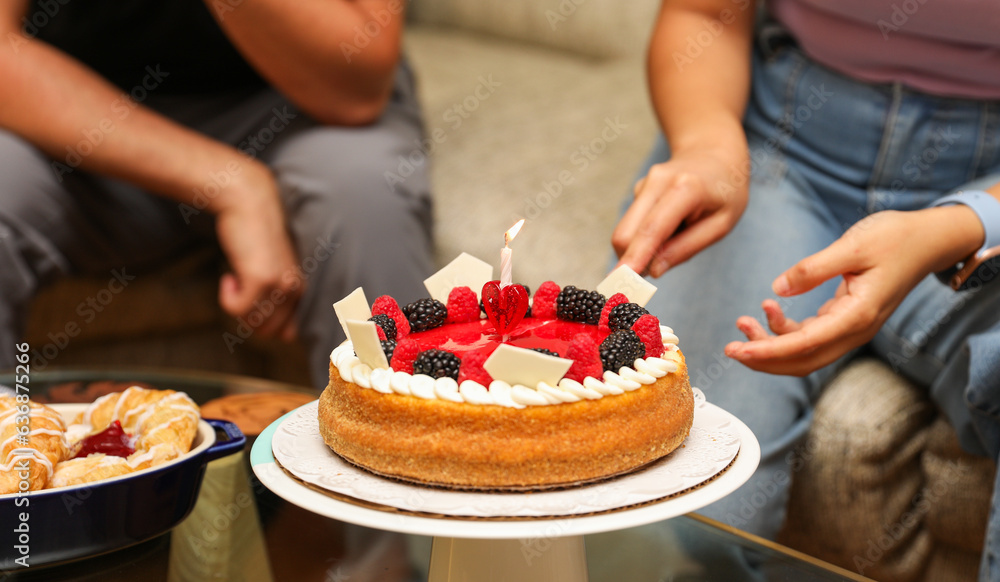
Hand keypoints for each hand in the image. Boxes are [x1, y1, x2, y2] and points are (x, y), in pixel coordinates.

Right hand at [214, 163, 301, 340]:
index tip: (249, 308)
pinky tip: (229, 276)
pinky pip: (237, 310)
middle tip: (237, 291)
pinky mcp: (261, 279)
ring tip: (235, 279)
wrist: (247, 202)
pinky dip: (226, 298)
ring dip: (235, 305)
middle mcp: (294, 289)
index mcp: (300, 288)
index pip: (288, 333)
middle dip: (246, 318)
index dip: (264, 327)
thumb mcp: (271, 268)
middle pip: (267, 332)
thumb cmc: (255, 235)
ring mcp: (280, 285)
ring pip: (252, 323)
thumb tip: (282, 337)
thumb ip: (276, 297)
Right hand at [612, 147, 747, 276]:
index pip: (651, 230)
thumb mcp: (721, 225)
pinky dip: (648, 235)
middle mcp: (656, 182)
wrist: (714, 153)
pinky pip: (634, 224)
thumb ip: (687, 247)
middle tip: (656, 272)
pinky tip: (673, 222)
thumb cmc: (724, 192)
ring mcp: (644, 184)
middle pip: (625, 233)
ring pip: (627, 231)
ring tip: (680, 233)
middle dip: (632, 260)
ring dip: (645, 247)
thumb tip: (653, 270)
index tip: (618, 282)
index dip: (634, 259)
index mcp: (684, 189)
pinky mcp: (638, 190)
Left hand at [724, 208, 982, 375]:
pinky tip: (768, 308)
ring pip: (804, 351)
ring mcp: (850, 328)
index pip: (805, 344)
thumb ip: (813, 268)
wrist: (928, 240)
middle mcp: (855, 330)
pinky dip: (785, 329)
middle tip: (730, 346)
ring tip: (743, 321)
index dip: (768, 350)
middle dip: (763, 357)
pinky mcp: (845, 319)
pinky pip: (810, 336)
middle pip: (802, 361)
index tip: (739, 349)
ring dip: (771, 342)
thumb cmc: (895, 238)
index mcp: (858, 316)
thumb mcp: (852, 245)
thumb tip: (777, 289)